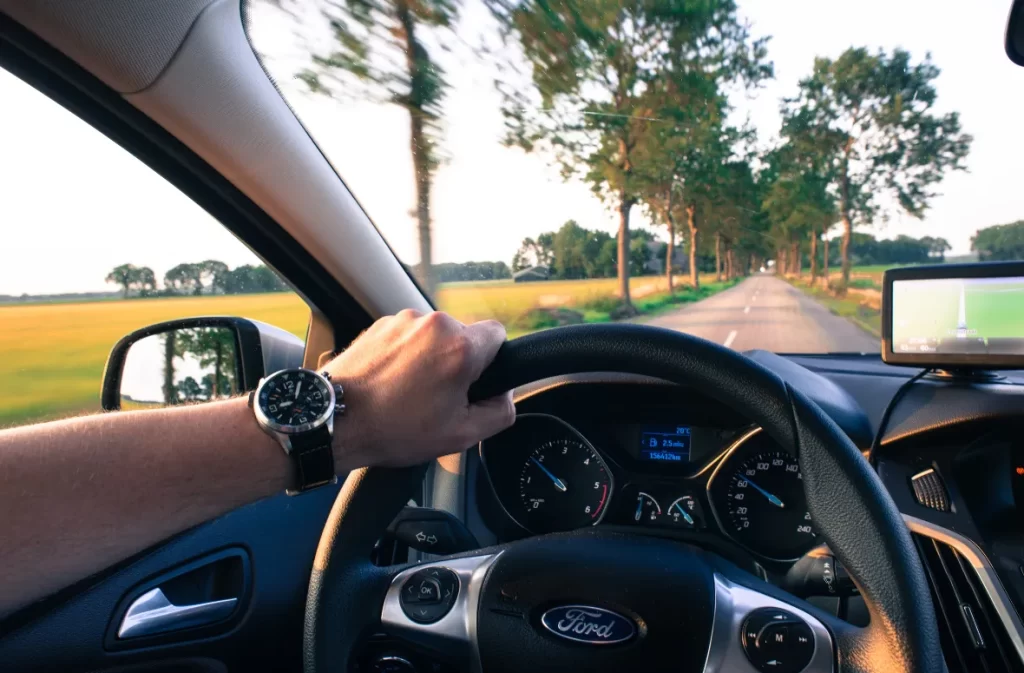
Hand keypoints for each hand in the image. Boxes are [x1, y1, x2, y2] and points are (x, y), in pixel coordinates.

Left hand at [322, 310, 513, 468]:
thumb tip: (505, 396)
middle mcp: (434, 324)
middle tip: (439, 397)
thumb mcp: (462, 435)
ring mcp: (404, 321)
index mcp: (460, 347)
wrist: (336, 420)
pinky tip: (392, 382)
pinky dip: (406, 356)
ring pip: (435, 337)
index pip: (498, 334)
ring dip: (430, 359)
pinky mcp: (381, 324)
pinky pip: (409, 337)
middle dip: (458, 363)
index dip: (493, 361)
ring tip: (409, 392)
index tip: (475, 382)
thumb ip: (500, 412)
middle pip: (464, 337)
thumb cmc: (394, 429)